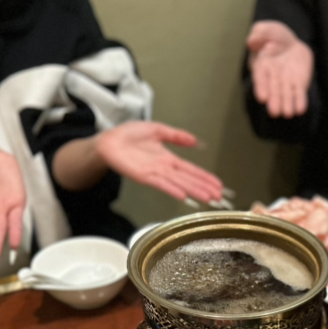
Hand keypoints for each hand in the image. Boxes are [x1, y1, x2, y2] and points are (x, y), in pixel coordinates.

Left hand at [94, 121, 224, 202]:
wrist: (108, 141)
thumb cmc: (128, 135)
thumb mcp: (157, 129)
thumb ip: (176, 135)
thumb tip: (195, 141)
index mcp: (168, 159)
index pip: (191, 170)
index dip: (205, 177)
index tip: (218, 185)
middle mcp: (164, 169)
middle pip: (188, 180)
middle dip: (204, 188)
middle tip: (219, 197)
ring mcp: (155, 174)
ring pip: (179, 184)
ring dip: (194, 192)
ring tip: (208, 199)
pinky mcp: (143, 176)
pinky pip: (161, 184)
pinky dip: (172, 189)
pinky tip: (183, 195)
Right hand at [247, 20, 313, 118]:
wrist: (291, 43)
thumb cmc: (274, 36)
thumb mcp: (266, 29)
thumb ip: (259, 34)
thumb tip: (251, 42)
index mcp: (262, 65)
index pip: (261, 77)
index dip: (261, 87)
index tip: (262, 97)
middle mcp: (273, 77)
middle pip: (273, 90)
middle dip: (274, 100)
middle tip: (274, 111)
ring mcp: (286, 82)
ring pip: (286, 94)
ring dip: (287, 104)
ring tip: (288, 113)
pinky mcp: (299, 84)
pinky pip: (299, 94)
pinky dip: (300, 102)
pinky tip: (300, 110)